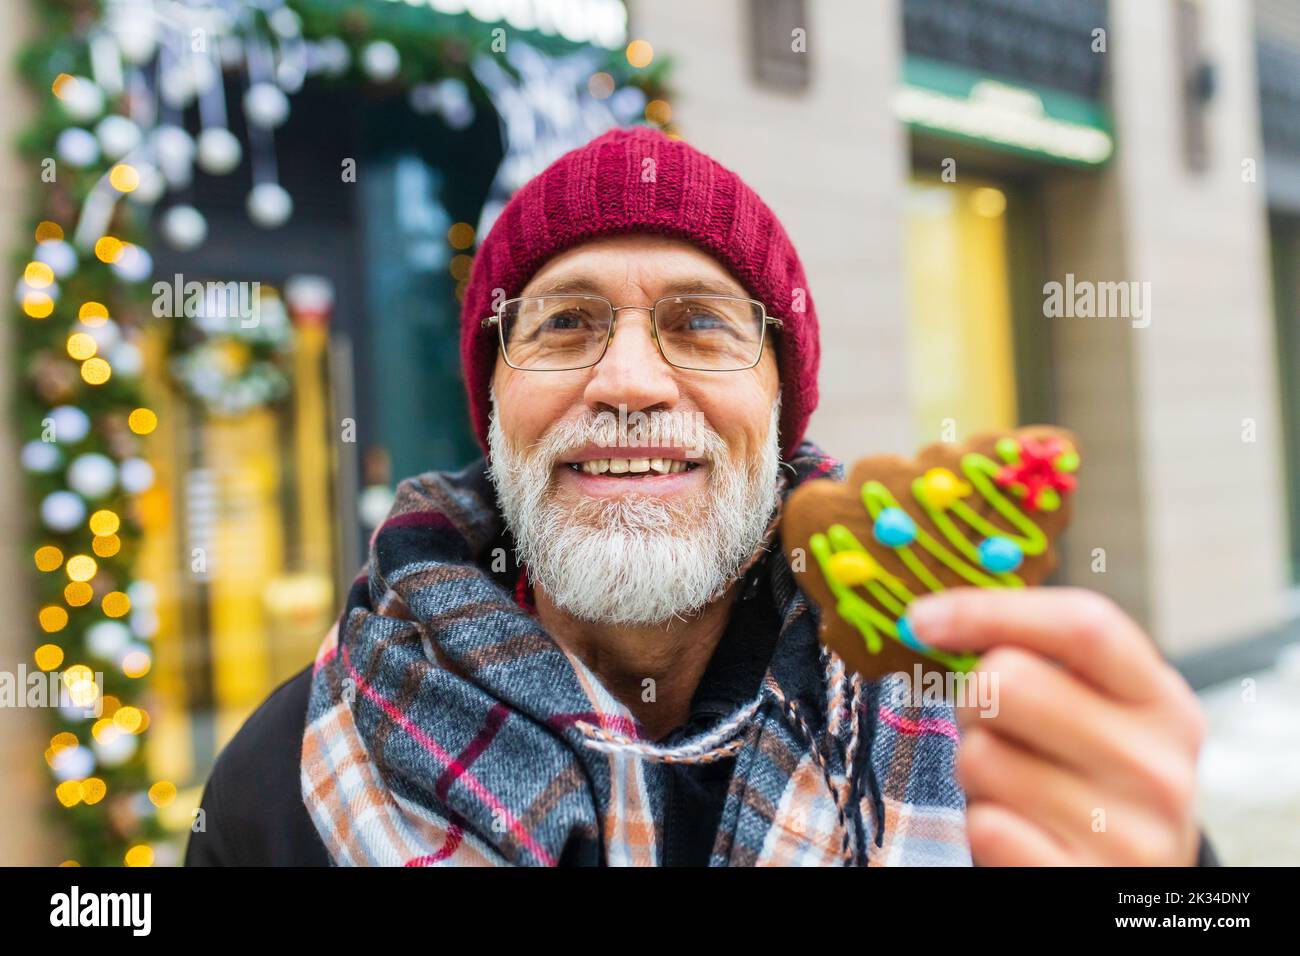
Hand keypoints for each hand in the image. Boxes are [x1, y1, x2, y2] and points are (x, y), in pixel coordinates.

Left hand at [908, 587, 1206, 865]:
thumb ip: (1040, 657)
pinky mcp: (1084, 881)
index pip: (1081, 625)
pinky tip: (1019, 831)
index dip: (989, 610)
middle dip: (972, 699)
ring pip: (980, 756)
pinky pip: (985, 825)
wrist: (1129, 887)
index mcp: (1163, 704)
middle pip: (1010, 681)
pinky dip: (982, 824)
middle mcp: (1157, 766)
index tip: (923, 618)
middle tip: (989, 727)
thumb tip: (929, 618)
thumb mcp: (1098, 714)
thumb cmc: (1092, 780)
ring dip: (973, 770)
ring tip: (1014, 789)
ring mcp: (1128, 833)